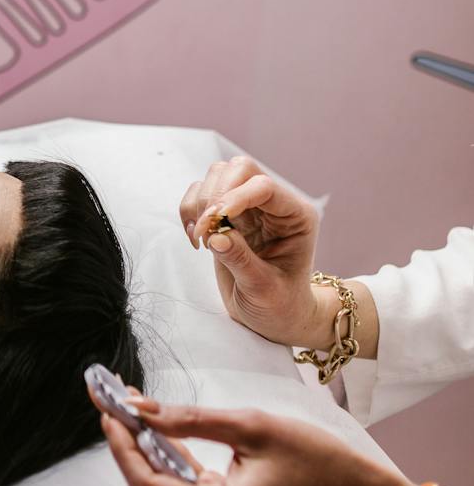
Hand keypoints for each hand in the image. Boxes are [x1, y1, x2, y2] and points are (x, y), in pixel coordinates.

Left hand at [94, 391, 431, 485]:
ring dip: (145, 448)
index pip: (147, 485)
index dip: (121, 447)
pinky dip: (169, 459)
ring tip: (126, 404)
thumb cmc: (316, 460)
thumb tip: (140, 408)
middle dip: (128, 441)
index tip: (110, 410)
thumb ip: (191, 420)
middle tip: (112, 397)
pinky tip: (155, 427)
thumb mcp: (253, 427)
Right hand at [179, 154, 320, 346]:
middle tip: (205, 232)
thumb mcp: (265, 290)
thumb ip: (242, 261)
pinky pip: (200, 192)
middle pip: (239, 169)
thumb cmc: (280, 305)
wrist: (274, 316)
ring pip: (217, 174)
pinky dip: (189, 210)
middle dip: (215, 196)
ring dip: (199, 203)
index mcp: (295, 216)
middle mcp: (273, 204)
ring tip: (201, 238)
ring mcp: (248, 206)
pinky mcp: (225, 214)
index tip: (215, 221)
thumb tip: (217, 236)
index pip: (264, 187)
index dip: (235, 197)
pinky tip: (196, 238)